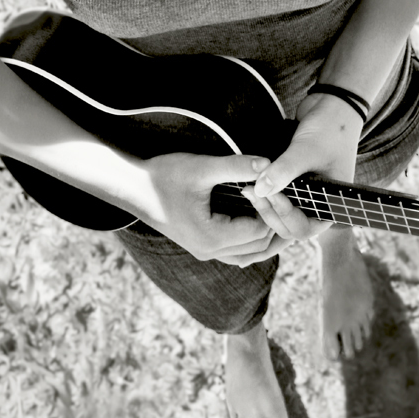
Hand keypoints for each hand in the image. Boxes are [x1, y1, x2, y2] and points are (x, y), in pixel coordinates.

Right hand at [144, 151, 295, 265]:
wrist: (131, 187)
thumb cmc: (163, 176)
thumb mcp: (201, 168)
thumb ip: (235, 167)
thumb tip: (267, 163)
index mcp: (211, 237)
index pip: (259, 231)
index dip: (272, 209)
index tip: (278, 187)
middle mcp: (210, 251)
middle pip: (258, 247)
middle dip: (274, 225)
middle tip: (287, 200)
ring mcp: (204, 251)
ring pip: (248, 254)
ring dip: (264, 235)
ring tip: (276, 210)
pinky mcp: (200, 245)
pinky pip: (235, 251)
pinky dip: (250, 239)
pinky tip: (254, 217)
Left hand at [245, 92, 363, 241]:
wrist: (332, 105)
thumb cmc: (329, 128)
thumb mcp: (306, 150)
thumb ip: (284, 171)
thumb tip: (259, 190)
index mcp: (330, 205)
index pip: (303, 227)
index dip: (284, 215)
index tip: (270, 192)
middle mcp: (319, 204)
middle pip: (288, 225)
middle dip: (269, 212)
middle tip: (250, 190)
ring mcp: (306, 194)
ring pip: (281, 213)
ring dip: (264, 205)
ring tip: (247, 187)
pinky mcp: (295, 182)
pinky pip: (278, 197)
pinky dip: (265, 194)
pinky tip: (250, 184)